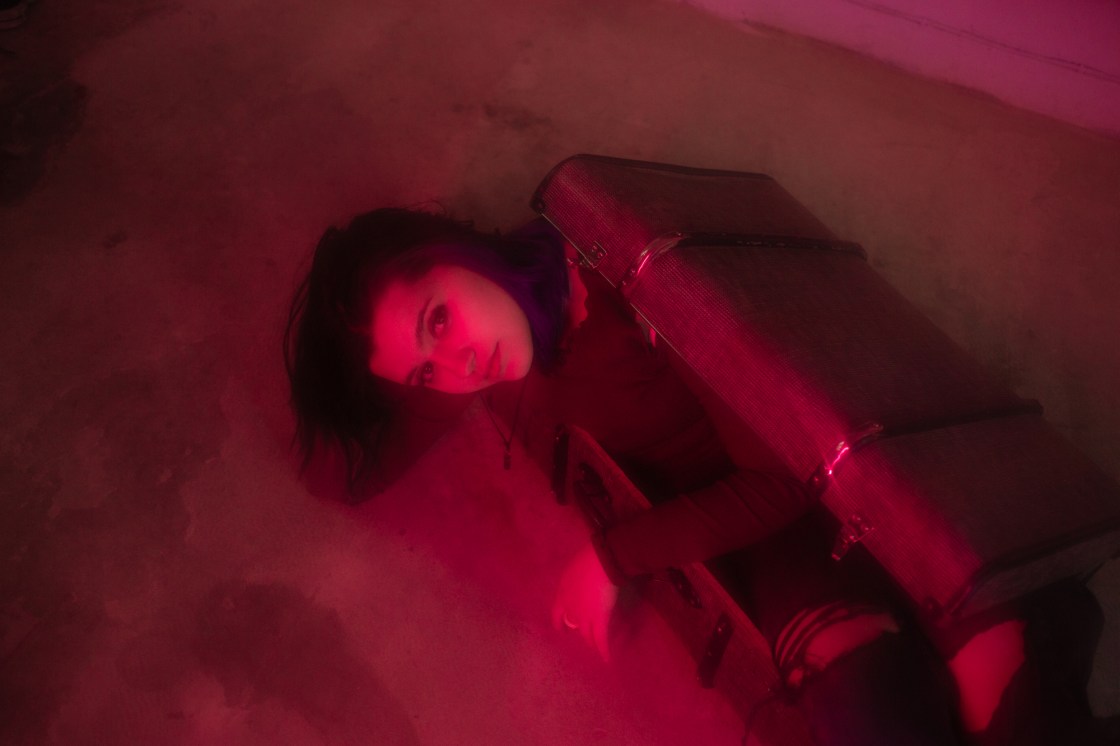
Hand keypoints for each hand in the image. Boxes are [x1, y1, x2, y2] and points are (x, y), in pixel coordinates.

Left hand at [551, 540, 619, 660]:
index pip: (557, 613)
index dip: (559, 623)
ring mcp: (584, 615)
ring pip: (587, 634)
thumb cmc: (589, 558)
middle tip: (584, 637)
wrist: (601, 560)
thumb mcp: (575, 568)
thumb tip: (581, 583)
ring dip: (592, 642)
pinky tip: (606, 659)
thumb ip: (575, 580)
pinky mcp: (599, 619)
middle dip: (578, 631)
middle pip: (573, 624)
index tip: (561, 630)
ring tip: (596, 648)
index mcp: (563, 592)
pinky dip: (604, 649)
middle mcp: (570, 607)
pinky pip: (601, 638)